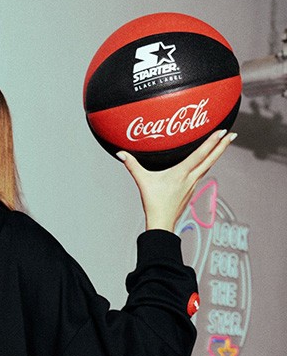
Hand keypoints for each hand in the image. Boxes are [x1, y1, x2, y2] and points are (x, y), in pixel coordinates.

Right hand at [117, 129, 236, 232]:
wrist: (162, 223)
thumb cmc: (154, 204)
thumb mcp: (143, 182)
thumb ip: (133, 166)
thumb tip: (121, 154)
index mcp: (182, 173)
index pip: (201, 154)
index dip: (212, 142)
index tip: (223, 131)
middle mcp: (191, 178)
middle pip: (211, 159)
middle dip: (223, 146)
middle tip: (233, 134)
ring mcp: (193, 185)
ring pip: (208, 165)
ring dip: (217, 154)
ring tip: (223, 144)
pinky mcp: (191, 190)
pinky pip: (202, 173)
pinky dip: (207, 164)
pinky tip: (206, 163)